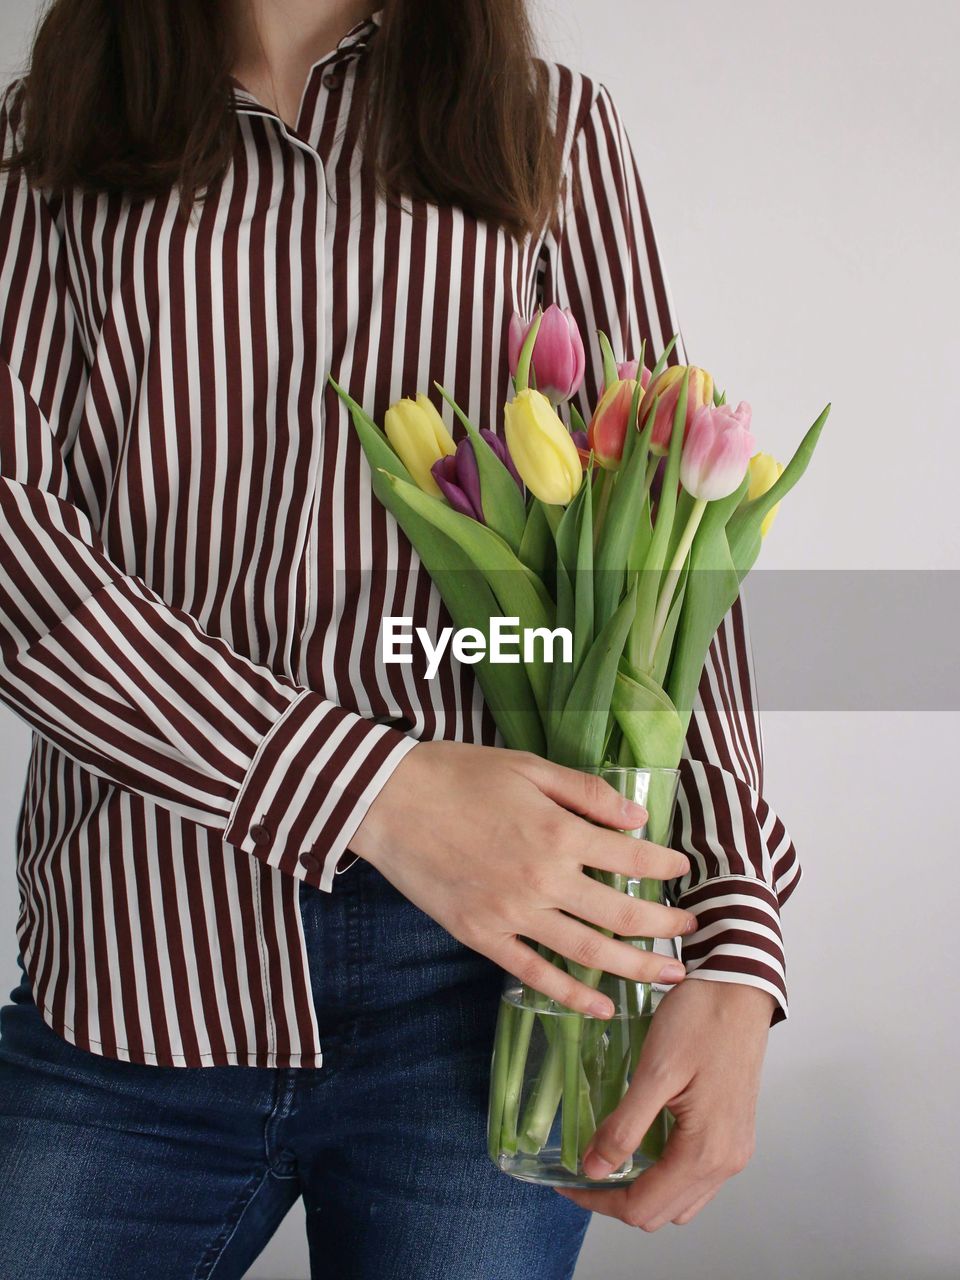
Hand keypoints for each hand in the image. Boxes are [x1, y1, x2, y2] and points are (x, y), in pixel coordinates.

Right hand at [351, 741, 698, 1016]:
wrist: (387, 801)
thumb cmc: (457, 774)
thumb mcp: (528, 767)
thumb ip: (586, 793)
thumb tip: (638, 817)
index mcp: (559, 832)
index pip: (632, 855)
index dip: (665, 864)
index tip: (683, 868)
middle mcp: (543, 879)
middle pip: (622, 913)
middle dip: (665, 925)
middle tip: (693, 930)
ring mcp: (512, 913)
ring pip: (588, 950)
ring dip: (636, 967)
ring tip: (670, 975)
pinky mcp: (482, 934)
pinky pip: (535, 972)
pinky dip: (571, 993)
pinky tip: (601, 1006)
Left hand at [555, 980, 774, 1228]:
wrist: (741, 987)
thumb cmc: (700, 1020)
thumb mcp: (655, 1070)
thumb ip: (625, 1126)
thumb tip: (594, 1170)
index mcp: (706, 1151)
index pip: (644, 1207)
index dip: (598, 1201)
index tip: (566, 1183)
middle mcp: (726, 1162)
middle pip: (662, 1212)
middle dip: (618, 1199)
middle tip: (583, 1169)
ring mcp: (734, 1149)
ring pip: (680, 1199)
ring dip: (643, 1190)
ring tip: (607, 1158)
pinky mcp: (734, 1132)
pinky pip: (696, 1175)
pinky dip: (664, 1174)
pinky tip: (641, 1145)